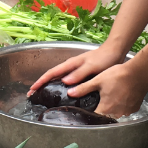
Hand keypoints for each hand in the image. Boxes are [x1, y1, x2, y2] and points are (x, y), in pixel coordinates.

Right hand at [27, 44, 147, 118]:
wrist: (115, 52)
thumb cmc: (104, 58)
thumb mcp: (91, 66)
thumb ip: (79, 74)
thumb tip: (64, 82)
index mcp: (70, 64)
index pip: (51, 73)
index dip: (41, 81)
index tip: (32, 89)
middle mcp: (70, 67)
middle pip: (51, 76)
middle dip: (40, 84)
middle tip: (32, 95)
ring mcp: (74, 70)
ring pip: (57, 78)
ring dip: (48, 85)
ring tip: (41, 95)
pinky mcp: (80, 74)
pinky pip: (65, 81)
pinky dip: (58, 86)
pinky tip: (60, 93)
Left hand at [66, 62, 147, 118]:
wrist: (139, 72)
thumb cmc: (118, 76)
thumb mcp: (98, 80)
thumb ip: (83, 89)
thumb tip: (71, 93)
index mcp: (106, 108)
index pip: (94, 116)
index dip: (90, 112)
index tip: (88, 107)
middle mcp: (117, 113)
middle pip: (105, 115)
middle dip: (102, 107)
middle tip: (102, 96)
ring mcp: (127, 111)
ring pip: (116, 112)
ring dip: (113, 106)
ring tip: (112, 94)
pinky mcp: (135, 108)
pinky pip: (125, 109)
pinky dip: (122, 104)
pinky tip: (121, 94)